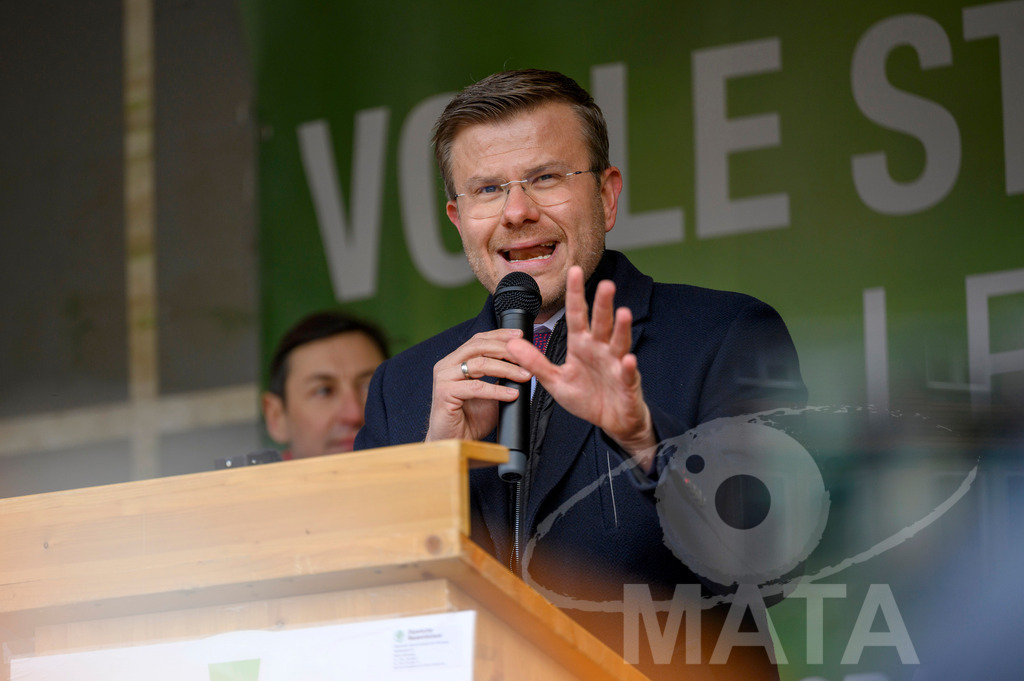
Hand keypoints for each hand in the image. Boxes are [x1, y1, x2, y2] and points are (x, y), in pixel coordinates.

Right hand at [425, 328, 531, 442]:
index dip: (499, 335)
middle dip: (506, 350)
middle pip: (479, 347)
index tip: (520, 336)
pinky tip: (512, 394)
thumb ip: (500, 377)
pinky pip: (476, 387)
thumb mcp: (490, 393)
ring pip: (479, 364)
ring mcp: (443, 378)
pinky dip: (497, 390)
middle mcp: (446, 365)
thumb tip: (523, 365)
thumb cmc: (471, 419)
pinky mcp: (444, 393)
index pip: (478, 340)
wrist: (455, 442)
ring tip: (525, 376)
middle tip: (527, 358)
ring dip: (507, 369)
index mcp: (455, 361)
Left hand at [507, 266, 656, 469]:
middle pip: (601, 323)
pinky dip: (628, 367)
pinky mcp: (627, 383)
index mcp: (581, 346)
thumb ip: (534, 362)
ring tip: (623, 312)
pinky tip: (628, 359)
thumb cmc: (586, 397)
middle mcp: (600, 349)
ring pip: (619, 343)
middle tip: (604, 284)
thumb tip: (510, 343)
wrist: (611, 420)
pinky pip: (627, 373)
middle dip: (603, 304)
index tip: (572, 271)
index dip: (575, 294)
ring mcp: (616, 364)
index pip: (577, 316)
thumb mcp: (555, 380)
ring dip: (621, 328)